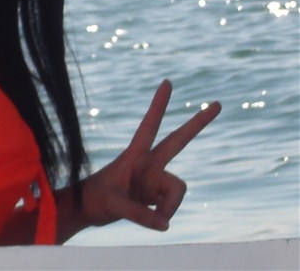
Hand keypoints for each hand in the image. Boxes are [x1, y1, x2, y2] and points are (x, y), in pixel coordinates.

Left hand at [77, 80, 220, 231]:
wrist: (87, 209)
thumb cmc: (94, 200)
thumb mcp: (113, 205)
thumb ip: (139, 214)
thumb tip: (165, 223)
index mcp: (135, 155)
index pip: (149, 126)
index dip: (158, 105)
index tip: (167, 82)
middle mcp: (149, 164)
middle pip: (178, 141)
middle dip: (197, 123)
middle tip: (218, 103)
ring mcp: (154, 178)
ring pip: (177, 191)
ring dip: (169, 207)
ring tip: (152, 218)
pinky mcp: (156, 194)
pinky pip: (170, 207)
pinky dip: (163, 217)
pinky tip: (150, 220)